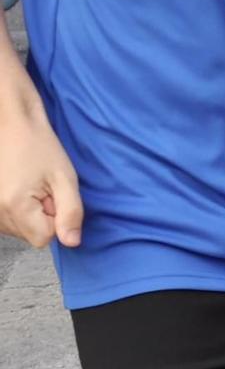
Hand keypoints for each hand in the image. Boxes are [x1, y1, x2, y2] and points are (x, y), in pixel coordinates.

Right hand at [0, 115, 82, 247]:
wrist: (12, 126)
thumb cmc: (39, 146)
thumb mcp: (65, 177)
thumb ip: (71, 212)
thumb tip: (72, 242)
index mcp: (15, 207)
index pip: (44, 238)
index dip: (56, 219)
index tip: (55, 195)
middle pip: (30, 234)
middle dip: (43, 215)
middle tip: (44, 187)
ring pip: (19, 229)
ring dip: (30, 212)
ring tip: (31, 184)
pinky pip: (8, 220)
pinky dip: (18, 208)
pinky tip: (20, 187)